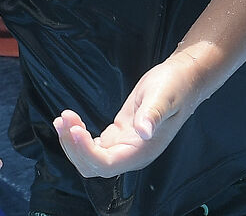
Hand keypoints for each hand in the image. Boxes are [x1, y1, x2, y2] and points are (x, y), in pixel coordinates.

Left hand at [52, 54, 203, 180]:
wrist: (182, 80)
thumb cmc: (174, 86)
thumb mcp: (162, 96)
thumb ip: (152, 115)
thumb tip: (144, 131)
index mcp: (142, 151)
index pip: (106, 164)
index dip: (86, 151)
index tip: (74, 128)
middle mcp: (132, 155)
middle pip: (93, 166)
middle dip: (74, 146)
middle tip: (64, 118)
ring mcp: (124, 146)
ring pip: (91, 158)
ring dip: (72, 142)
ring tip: (63, 117)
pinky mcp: (118, 135)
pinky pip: (93, 146)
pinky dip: (78, 137)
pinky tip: (71, 120)